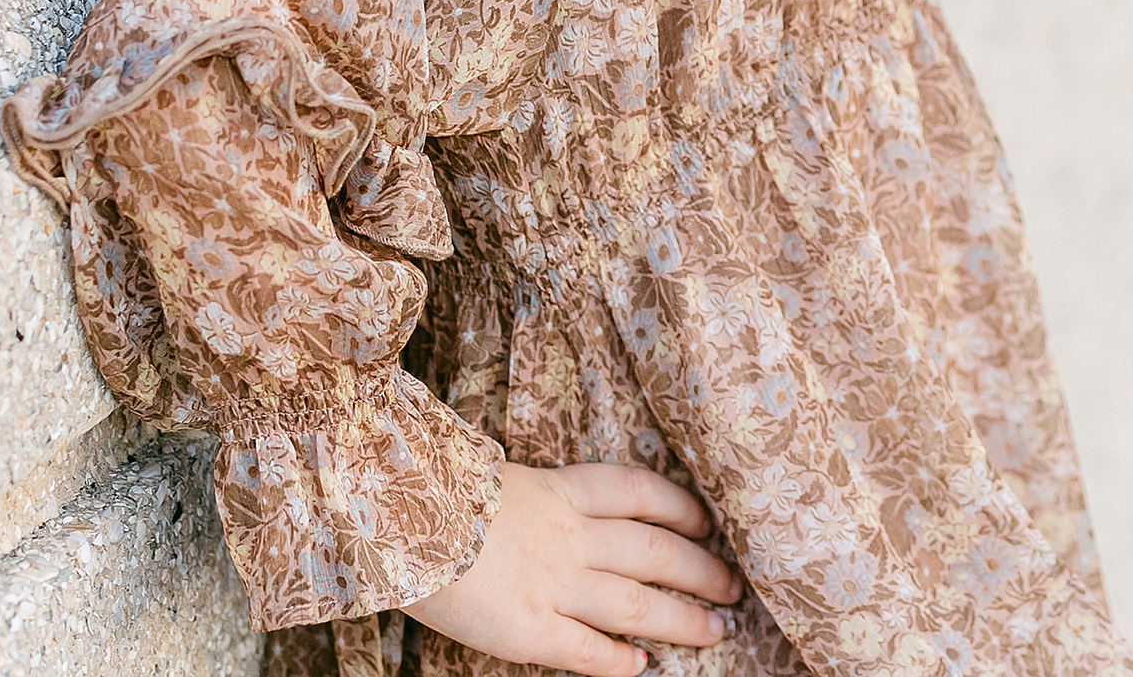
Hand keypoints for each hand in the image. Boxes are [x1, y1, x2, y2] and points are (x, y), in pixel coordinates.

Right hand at [406, 460, 742, 674]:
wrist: (399, 521)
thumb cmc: (439, 496)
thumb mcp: (501, 475)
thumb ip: (545, 496)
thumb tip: (571, 508)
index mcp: (563, 489)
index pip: (642, 493)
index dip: (681, 507)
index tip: (707, 522)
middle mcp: (571, 536)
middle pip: (655, 553)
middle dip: (701, 570)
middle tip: (733, 587)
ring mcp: (554, 584)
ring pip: (637, 604)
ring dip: (681, 620)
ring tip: (715, 631)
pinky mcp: (529, 630)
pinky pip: (588, 650)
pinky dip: (619, 660)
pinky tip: (641, 667)